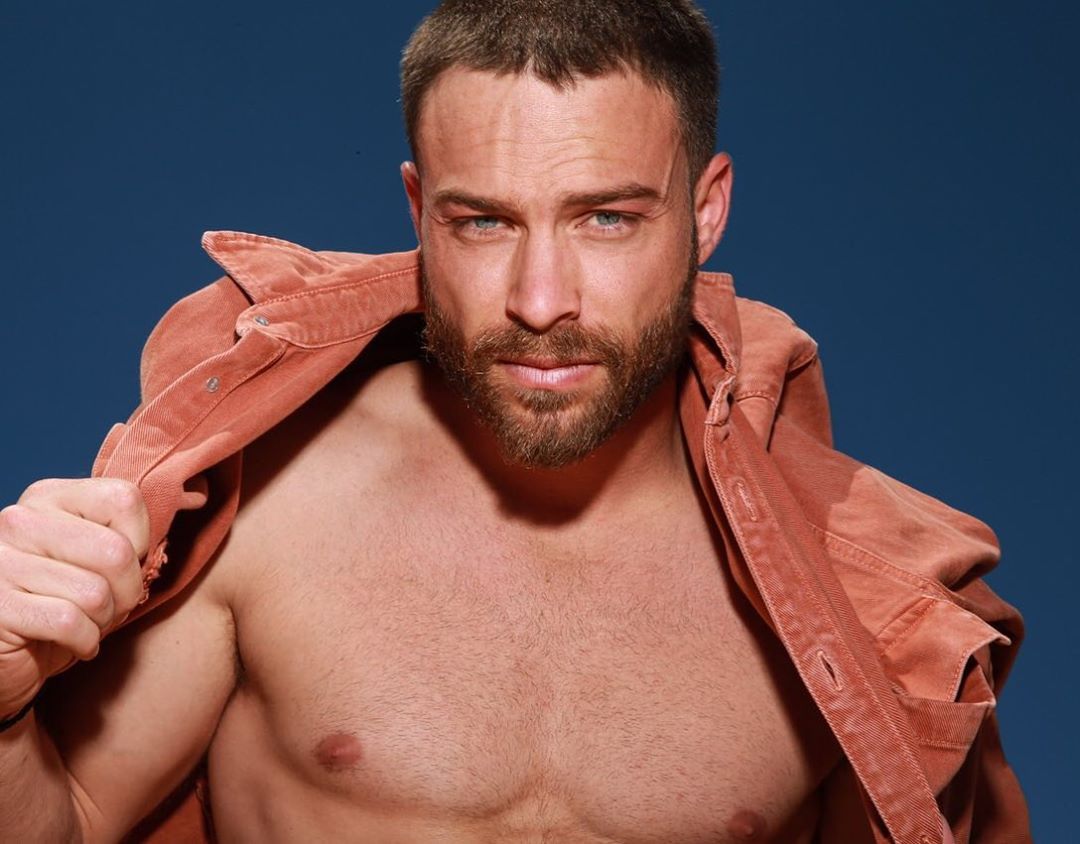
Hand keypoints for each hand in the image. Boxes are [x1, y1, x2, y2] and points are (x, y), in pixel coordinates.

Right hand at [0, 478, 147, 717]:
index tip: (128, 564)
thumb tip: (201, 495)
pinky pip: (69, 622)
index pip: (125, 499)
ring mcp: (1, 563)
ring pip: (95, 593)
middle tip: (113, 606)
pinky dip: (85, 642)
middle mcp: (19, 521)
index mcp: (48, 497)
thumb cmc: (65, 600)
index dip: (141, 541)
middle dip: (128, 591)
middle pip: (116, 552)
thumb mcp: (101, 556)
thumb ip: (141, 525)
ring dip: (105, 621)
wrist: (11, 655)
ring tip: (91, 623)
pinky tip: (76, 643)